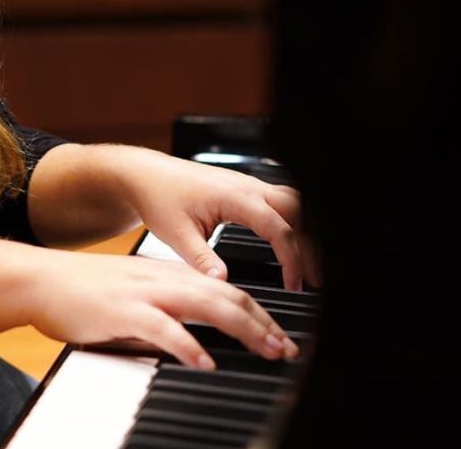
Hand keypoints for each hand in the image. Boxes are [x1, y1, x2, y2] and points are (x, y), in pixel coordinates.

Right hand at [27, 246, 299, 370]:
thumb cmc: (81, 291)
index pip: (223, 290)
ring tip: (266, 350)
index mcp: (165, 275)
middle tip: (287, 349)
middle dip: (263, 323)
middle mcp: (161, 278)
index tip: (280, 336)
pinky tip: (205, 361)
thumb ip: (164, 311)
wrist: (39, 279)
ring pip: (205, 305)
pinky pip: (164, 327)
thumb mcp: (132, 295)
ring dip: (241, 328)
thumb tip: (195, 337)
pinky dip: (189, 344)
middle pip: (225, 296)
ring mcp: (143, 293)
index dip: (257, 313)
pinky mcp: (123, 311)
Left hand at [110, 146, 318, 290]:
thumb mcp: (175, 234)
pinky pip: (279, 201)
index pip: (278, 227)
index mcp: (233, 196)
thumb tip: (223, 283)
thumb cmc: (158, 198)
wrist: (144, 175)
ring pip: (293, 202)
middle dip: (312, 243)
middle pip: (298, 210)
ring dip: (304, 230)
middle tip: (317, 278)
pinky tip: (293, 245)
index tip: (295, 285)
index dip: (292, 258)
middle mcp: (245, 185)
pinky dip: (293, 222)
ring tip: (309, 266)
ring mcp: (246, 184)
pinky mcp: (243, 188)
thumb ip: (201, 259)